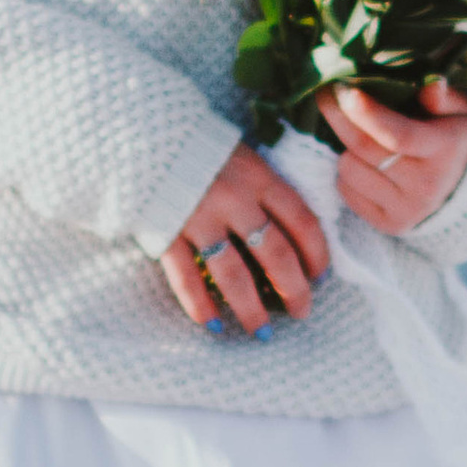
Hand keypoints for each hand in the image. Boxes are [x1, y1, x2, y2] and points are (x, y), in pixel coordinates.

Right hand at [161, 140, 329, 331]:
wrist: (143, 133)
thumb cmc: (203, 148)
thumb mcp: (244, 157)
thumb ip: (267, 190)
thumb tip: (296, 235)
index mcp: (260, 178)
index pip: (302, 222)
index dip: (317, 254)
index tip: (322, 277)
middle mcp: (234, 199)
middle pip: (275, 254)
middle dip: (294, 289)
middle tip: (303, 312)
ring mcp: (198, 218)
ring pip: (233, 274)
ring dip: (251, 308)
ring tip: (262, 332)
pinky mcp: (166, 232)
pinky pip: (185, 277)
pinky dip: (199, 304)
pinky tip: (214, 324)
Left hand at [320, 78, 466, 233]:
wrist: (466, 190)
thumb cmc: (454, 138)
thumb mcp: (462, 111)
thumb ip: (445, 96)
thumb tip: (431, 86)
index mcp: (445, 150)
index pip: (398, 135)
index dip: (366, 113)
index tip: (342, 88)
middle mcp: (426, 184)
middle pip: (364, 149)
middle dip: (339, 117)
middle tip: (326, 94)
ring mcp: (407, 209)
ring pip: (349, 170)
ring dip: (345, 148)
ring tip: (358, 138)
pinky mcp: (390, 224)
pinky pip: (346, 192)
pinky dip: (347, 174)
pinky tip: (363, 164)